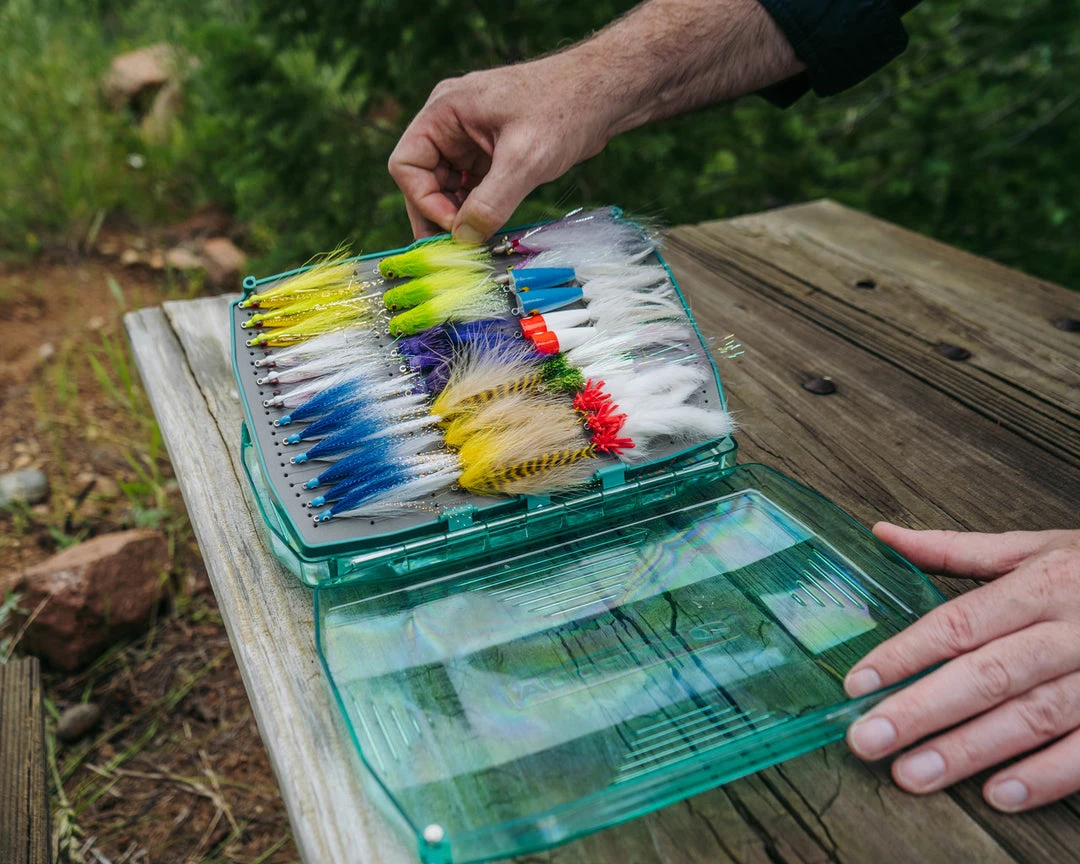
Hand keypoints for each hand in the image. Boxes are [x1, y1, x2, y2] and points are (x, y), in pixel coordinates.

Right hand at [387, 54, 613, 243]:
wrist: (605, 92)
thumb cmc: (565, 108)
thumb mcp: (524, 159)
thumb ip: (490, 202)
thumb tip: (463, 239)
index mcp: (445, 111)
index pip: (407, 165)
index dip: (424, 202)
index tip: (455, 228)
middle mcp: (451, 123)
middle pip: (424, 179)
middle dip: (440, 214)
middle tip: (457, 250)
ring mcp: (471, 137)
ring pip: (448, 187)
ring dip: (460, 215)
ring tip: (479, 241)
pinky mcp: (492, 151)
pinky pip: (472, 186)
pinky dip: (479, 209)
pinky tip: (492, 227)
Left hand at [845, 523, 1079, 810]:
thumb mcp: (1035, 548)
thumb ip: (957, 549)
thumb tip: (885, 535)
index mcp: (1040, 586)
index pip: (959, 623)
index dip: (905, 654)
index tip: (858, 682)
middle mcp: (1069, 631)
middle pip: (987, 675)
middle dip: (922, 710)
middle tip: (869, 739)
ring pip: (1031, 717)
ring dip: (970, 750)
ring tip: (914, 773)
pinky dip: (1045, 776)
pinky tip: (999, 794)